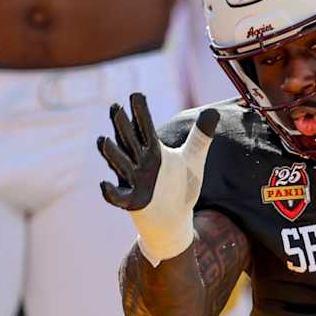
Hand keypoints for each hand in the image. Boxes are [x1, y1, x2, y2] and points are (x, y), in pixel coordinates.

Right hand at [98, 94, 218, 264]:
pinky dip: (110, 192)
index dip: (141, 113)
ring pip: (121, 165)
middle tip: (115, 107)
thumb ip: (200, 136)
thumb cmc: (181, 187)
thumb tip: (213, 111)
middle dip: (122, 126)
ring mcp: (134, 182)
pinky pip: (118, 197)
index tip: (136, 95)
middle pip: (130, 142)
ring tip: (102, 139)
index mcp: (153, 151)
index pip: (145, 128)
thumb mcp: (192, 159)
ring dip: (112, 154)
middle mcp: (140, 163)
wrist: (177, 220)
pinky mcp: (133, 202)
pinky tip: (103, 184)